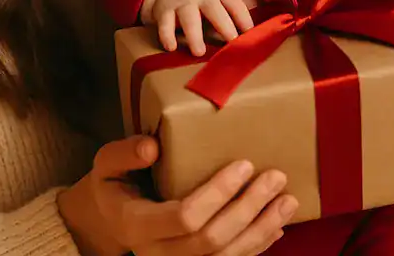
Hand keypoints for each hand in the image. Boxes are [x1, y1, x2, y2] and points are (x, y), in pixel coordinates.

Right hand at [58, 135, 296, 255]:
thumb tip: (151, 148)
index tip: (244, 165)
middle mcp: (158, 254)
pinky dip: (257, 246)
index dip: (218, 194)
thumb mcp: (106, 164)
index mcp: (137, 225)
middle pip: (211, 239)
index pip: (185, 217)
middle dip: (248, 208)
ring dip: (261, 230)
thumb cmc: (114, 186)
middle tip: (275, 177)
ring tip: (287, 202)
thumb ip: (123, 153)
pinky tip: (276, 226)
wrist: (110, 222)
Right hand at [154, 0, 253, 55]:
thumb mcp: (219, 2)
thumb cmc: (201, 3)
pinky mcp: (164, 11)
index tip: (250, 35)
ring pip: (188, 17)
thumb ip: (233, 16)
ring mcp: (182, 2)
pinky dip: (167, 35)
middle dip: (223, 25)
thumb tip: (258, 35)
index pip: (234, 3)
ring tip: (199, 52)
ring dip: (194, 34)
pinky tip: (171, 47)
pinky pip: (165, 24)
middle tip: (231, 43)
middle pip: (213, 9)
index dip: (244, 19)